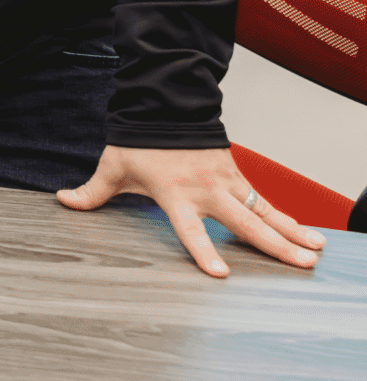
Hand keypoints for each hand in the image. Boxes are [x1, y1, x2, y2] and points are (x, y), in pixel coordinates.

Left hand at [57, 145, 326, 276]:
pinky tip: (309, 235)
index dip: (204, 251)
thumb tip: (64, 201)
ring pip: (264, 212)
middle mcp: (206, 191)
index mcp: (175, 194)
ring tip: (315, 253)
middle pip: (244, 223)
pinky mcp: (237, 176)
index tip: (220, 274)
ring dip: (291, 233)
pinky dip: (288, 218)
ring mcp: (226, 183)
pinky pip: (265, 202)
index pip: (191, 229)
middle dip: (273, 245)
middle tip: (300, 264)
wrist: (167, 107)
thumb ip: (92, 191)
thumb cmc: (140, 140)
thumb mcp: (114, 166)